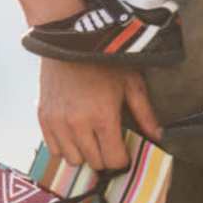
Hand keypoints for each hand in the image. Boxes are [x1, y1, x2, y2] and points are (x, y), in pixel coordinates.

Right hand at [38, 58, 159, 170]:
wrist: (67, 39)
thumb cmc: (101, 59)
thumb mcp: (130, 81)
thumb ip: (144, 112)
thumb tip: (158, 136)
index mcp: (103, 116)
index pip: (114, 161)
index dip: (122, 158)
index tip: (123, 150)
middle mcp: (78, 124)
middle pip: (95, 163)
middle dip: (105, 155)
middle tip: (107, 140)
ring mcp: (58, 122)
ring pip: (74, 160)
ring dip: (84, 153)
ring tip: (90, 136)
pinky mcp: (43, 117)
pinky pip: (53, 150)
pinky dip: (64, 146)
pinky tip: (72, 132)